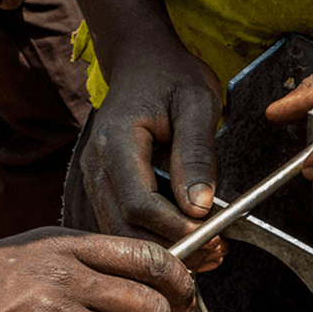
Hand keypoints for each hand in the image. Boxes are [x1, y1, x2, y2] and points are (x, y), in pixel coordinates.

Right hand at [81, 48, 226, 271]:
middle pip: (124, 228)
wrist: (142, 61)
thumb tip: (199, 205)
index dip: (174, 226)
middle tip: (216, 250)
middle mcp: (96, 165)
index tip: (211, 232)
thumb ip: (197, 153)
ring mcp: (97, 180)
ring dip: (165, 250)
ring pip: (122, 234)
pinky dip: (157, 240)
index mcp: (115, 141)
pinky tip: (192, 238)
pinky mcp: (107, 189)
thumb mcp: (197, 102)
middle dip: (170, 248)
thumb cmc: (171, 75)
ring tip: (210, 250)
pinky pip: (125, 226)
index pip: (138, 203)